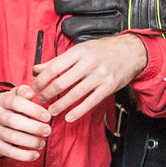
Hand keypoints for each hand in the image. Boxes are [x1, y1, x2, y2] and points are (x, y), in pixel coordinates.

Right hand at [0, 85, 52, 161]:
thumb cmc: (10, 109)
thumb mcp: (14, 97)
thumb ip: (23, 92)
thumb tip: (31, 92)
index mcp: (0, 100)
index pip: (16, 102)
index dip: (33, 109)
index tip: (47, 116)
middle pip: (13, 121)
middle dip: (34, 127)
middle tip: (48, 131)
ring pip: (12, 137)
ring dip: (31, 141)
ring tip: (42, 143)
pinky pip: (9, 152)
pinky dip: (24, 155)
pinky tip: (36, 155)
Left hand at [33, 34, 148, 122]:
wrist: (130, 51)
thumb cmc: (103, 50)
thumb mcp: (80, 49)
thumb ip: (58, 60)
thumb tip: (37, 68)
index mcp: (79, 52)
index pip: (54, 67)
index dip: (42, 79)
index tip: (35, 87)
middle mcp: (89, 63)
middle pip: (62, 82)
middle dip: (48, 93)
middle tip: (41, 100)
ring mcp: (100, 76)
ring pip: (75, 94)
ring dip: (60, 105)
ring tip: (51, 110)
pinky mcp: (108, 87)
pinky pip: (90, 102)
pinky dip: (78, 111)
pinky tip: (69, 117)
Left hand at [56, 0, 165, 81]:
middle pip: (86, 1)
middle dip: (67, 3)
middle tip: (57, 4)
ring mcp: (122, 17)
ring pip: (90, 23)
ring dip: (73, 25)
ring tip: (64, 25)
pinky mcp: (126, 32)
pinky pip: (102, 37)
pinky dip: (89, 39)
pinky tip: (77, 41)